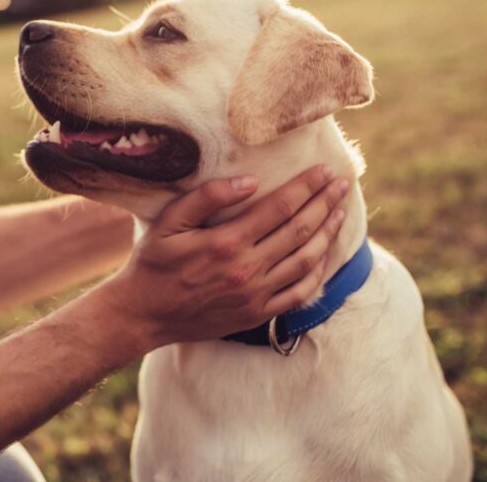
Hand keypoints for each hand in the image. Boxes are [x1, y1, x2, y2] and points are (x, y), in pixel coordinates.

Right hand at [94, 165, 349, 349]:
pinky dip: (318, 272)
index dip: (306, 187)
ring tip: (340, 212)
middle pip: (300, 230)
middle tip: (342, 184)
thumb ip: (206, 198)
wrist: (143, 314)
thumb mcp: (169, 222)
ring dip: (328, 234)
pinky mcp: (257, 314)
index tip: (325, 171)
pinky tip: (325, 254)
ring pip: (306, 260)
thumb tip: (249, 181)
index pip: (280, 207)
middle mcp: (247, 269)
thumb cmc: (153, 263)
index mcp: (226, 242)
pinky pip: (299, 293)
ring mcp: (255, 295)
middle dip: (325, 204)